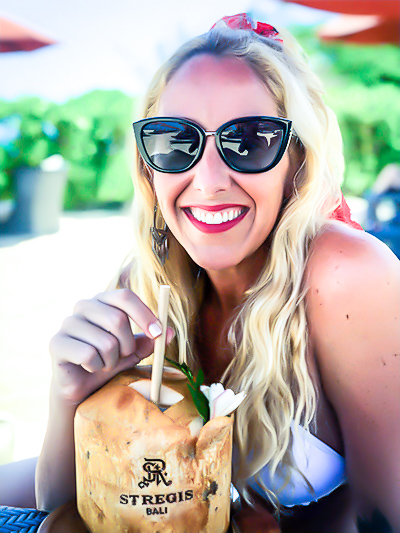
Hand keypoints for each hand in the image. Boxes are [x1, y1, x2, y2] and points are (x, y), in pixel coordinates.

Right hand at [49, 289, 173, 404]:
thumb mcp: (134, 350)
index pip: (125, 296)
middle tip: (125, 355)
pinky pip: (88, 355)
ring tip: (105, 364)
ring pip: (105, 342)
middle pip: (117, 319)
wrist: (82, 387)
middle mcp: (83, 306)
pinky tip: (90, 368)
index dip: (144, 314)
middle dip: (128, 345)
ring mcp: (68, 323)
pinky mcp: (56, 343)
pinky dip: (96, 367)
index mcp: (103, 300)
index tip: (158, 333)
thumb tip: (170, 332)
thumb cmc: (110, 361)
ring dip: (112, 360)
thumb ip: (151, 340)